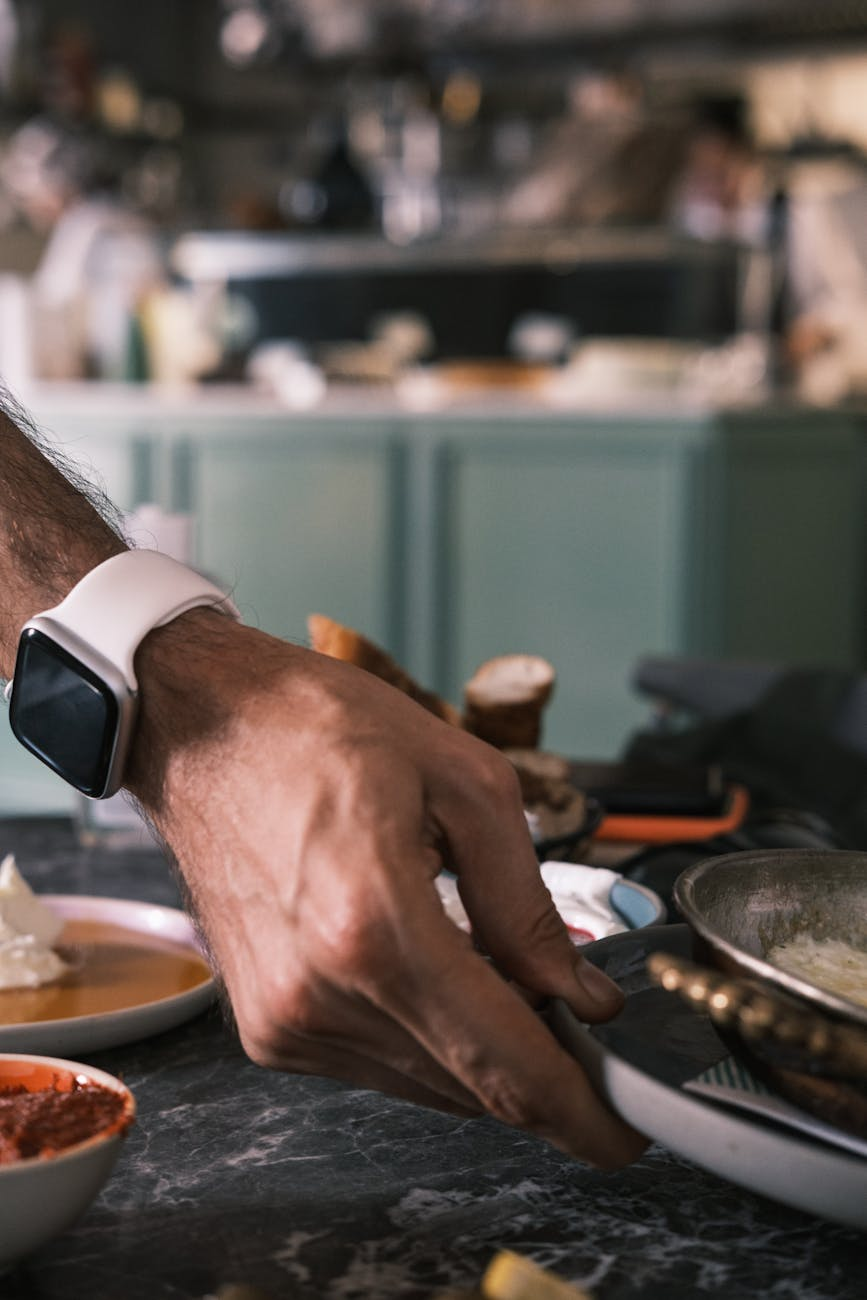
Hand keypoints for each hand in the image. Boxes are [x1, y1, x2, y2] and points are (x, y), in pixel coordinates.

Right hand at [127, 615, 647, 1168]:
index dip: (579, 1112)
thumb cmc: (317, 728)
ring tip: (505, 976)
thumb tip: (577, 993)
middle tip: (583, 1022)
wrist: (204, 729)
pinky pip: (379, 1065)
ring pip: (430, 1085)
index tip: (625, 1134)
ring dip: (484, 1051)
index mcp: (374, 924)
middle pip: (472, 1086)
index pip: (504, 1062)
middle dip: (544, 1070)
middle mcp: (321, 994)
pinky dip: (429, 1036)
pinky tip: (440, 973)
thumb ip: (528, 903)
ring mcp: (285, 1021)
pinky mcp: (267, 1028)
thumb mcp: (461, 781)